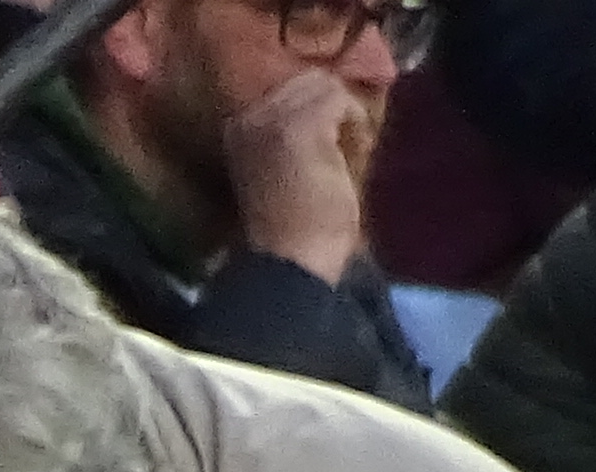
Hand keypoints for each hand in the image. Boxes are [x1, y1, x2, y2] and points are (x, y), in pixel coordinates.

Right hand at [220, 65, 382, 287]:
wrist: (289, 266)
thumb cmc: (293, 234)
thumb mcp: (289, 173)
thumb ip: (300, 136)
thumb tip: (333, 104)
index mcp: (239, 128)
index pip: (288, 89)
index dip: (320, 108)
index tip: (333, 141)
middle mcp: (249, 115)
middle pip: (307, 80)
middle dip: (334, 107)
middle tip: (346, 146)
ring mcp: (273, 118)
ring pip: (325, 85)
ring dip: (346, 116)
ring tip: (351, 152)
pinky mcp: (301, 125)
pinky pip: (340, 99)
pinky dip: (356, 122)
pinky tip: (356, 152)